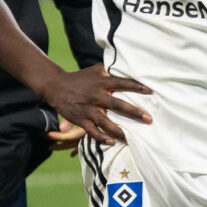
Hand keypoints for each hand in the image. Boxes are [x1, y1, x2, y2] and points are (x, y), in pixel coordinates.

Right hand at [38, 64, 153, 145]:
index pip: (122, 83)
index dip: (136, 86)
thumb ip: (110, 70)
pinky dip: (101, 137)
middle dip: (134, 112)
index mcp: (101, 82)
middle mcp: (96, 96)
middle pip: (117, 105)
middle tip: (148, 119)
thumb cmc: (80, 78)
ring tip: (131, 138)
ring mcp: (88, 109)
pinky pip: (92, 131)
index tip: (150, 91)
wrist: (57, 86)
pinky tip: (112, 142)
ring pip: (105, 122)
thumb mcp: (95, 70)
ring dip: (119, 130)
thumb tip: (127, 64)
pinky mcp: (81, 119)